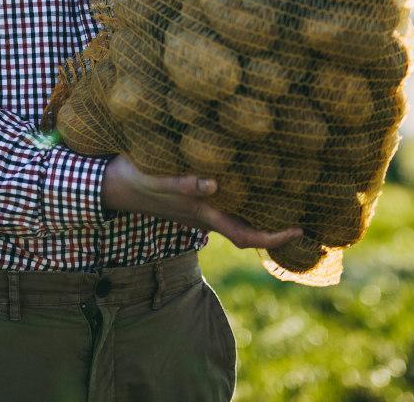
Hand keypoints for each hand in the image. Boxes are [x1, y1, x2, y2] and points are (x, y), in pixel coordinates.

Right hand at [100, 154, 302, 249]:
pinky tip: (250, 176)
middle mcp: (205, 216)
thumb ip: (183, 182)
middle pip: (248, 230)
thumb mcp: (156, 178)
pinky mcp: (191, 197)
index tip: (300, 229)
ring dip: (261, 210)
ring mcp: (199, 209)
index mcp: (203, 214)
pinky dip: (242, 196)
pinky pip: (225, 203)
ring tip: (285, 190)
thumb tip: (213, 184)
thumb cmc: (134, 179)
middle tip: (305, 208)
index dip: (275, 237)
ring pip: (238, 217)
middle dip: (276, 226)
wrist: (109, 184)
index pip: (246, 236)